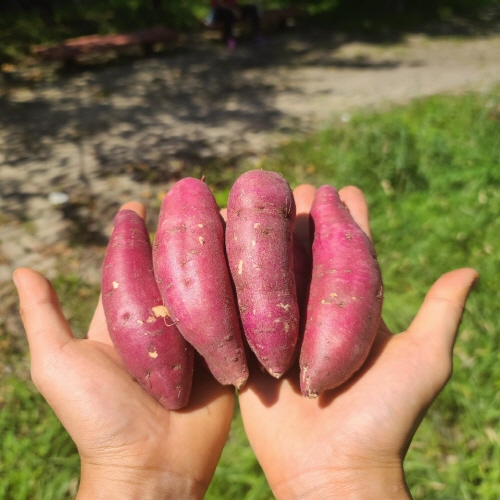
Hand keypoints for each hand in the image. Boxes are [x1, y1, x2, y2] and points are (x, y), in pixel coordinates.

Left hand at [13, 202, 234, 499]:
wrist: (151, 469)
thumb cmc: (99, 419)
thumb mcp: (59, 364)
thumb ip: (44, 317)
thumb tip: (23, 268)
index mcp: (126, 316)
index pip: (130, 261)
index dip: (135, 232)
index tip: (140, 203)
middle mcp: (163, 320)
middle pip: (174, 267)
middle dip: (183, 234)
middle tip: (196, 201)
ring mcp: (197, 335)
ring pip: (209, 284)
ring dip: (218, 254)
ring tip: (229, 220)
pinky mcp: (226, 351)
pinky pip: (237, 315)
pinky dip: (245, 290)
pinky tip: (257, 260)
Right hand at [238, 185, 478, 498]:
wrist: (332, 470)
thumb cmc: (383, 419)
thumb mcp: (422, 361)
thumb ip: (440, 314)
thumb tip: (470, 269)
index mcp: (353, 304)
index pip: (351, 246)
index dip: (347, 216)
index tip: (340, 188)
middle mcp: (316, 307)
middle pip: (306, 248)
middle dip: (301, 216)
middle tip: (295, 188)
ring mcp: (280, 323)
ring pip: (270, 267)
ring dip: (264, 236)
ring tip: (257, 204)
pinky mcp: (250, 341)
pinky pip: (236, 301)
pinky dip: (230, 272)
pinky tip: (221, 242)